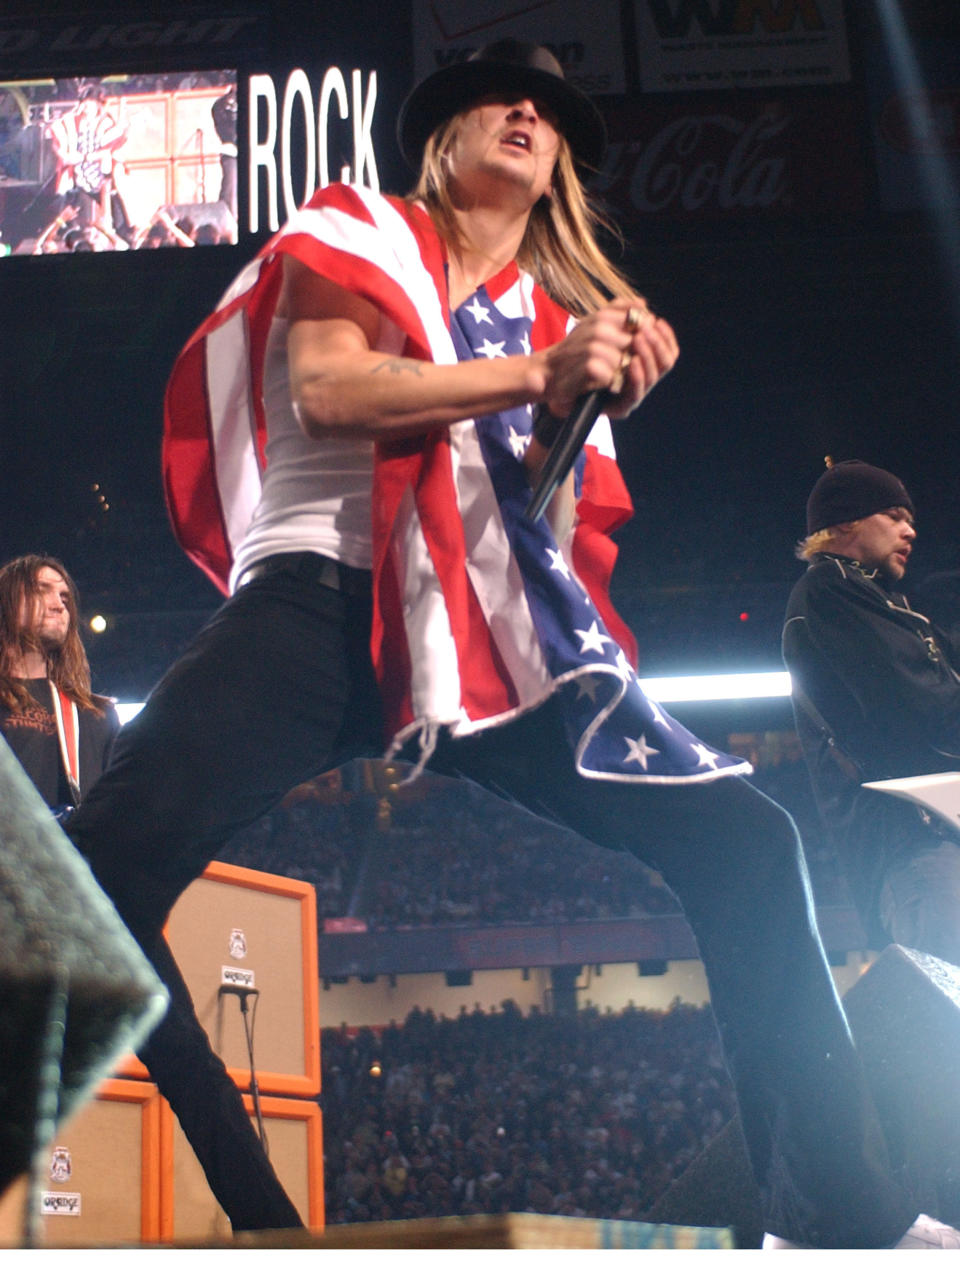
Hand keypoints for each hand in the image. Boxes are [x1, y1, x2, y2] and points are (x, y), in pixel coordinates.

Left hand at [538, 298, 678, 421]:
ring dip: (648, 356)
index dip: (665, 336)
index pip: (666, 350)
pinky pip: (636, 393)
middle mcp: (642, 378)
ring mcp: (633, 394)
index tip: (656, 320)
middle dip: (657, 344)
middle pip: (665, 363)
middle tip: (644, 330)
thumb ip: (620, 313)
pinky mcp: (622, 407)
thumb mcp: (600, 325)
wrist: (556, 376)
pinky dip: (637, 376)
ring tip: (637, 339)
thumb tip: (642, 304)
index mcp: (642, 361)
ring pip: (653, 377)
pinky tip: (633, 362)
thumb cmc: (580, 350)